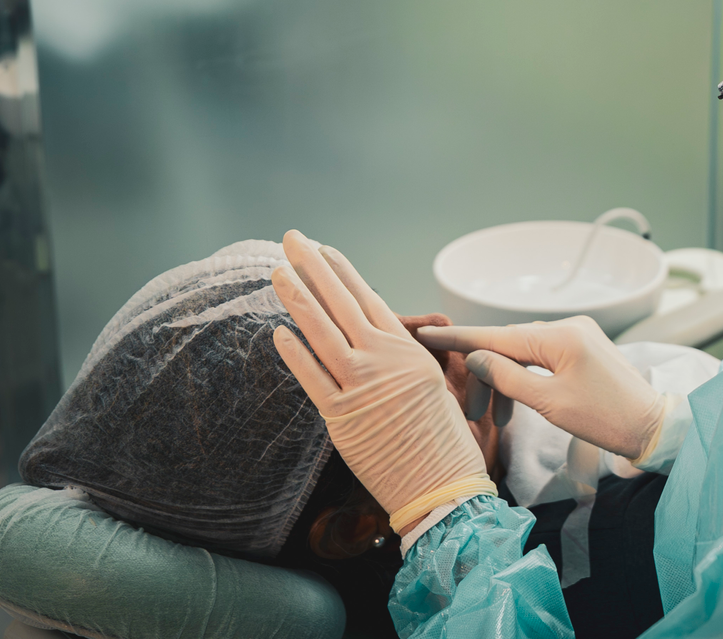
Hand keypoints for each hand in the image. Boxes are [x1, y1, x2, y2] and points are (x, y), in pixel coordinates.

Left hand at [270, 230, 489, 530]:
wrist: (443, 483)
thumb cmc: (445, 440)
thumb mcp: (435, 387)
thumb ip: (405, 360)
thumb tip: (386, 343)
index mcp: (408, 351)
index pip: (368, 299)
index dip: (342, 272)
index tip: (324, 251)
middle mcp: (384, 359)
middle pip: (341, 302)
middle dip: (313, 267)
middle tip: (292, 239)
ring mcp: (362, 385)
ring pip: (321, 331)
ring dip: (297, 297)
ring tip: (277, 271)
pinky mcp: (342, 417)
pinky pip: (312, 378)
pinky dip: (295, 353)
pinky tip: (279, 331)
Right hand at [416, 315, 666, 459]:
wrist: (653, 427)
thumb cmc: (604, 419)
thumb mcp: (549, 403)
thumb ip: (508, 378)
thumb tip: (476, 357)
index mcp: (560, 336)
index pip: (497, 335)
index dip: (459, 338)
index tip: (426, 331)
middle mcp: (569, 326)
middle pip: (509, 345)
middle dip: (484, 375)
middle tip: (470, 412)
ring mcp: (578, 335)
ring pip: (525, 353)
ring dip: (504, 380)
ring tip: (492, 416)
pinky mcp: (584, 348)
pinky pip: (543, 357)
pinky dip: (525, 377)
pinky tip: (515, 400)